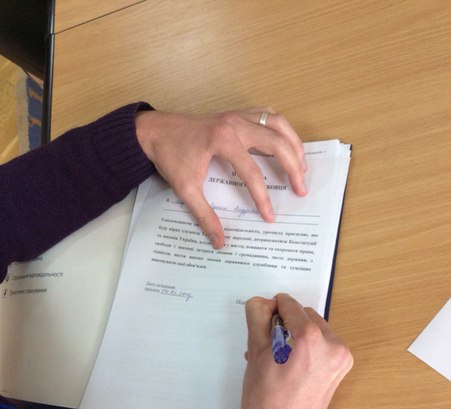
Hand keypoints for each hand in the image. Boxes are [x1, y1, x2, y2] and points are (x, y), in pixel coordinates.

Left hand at [135, 108, 306, 248]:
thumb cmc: (170, 156)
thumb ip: (204, 215)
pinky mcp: (236, 114)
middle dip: (293, 167)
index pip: (252, 172)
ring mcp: (237, 115)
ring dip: (294, 143)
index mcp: (223, 140)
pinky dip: (281, 128)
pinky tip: (286, 143)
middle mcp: (235, 123)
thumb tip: (219, 241)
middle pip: (276, 143)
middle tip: (301, 190)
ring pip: (277, 123)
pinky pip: (267, 114)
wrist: (155, 131)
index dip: (263, 197)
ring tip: (302, 167)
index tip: (270, 216)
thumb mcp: (185, 189)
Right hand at [241, 294, 352, 408]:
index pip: (289, 305)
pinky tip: (290, 362)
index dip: (272, 309)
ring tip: (277, 355)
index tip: (262, 320)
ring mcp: (340, 358)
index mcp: (311, 339)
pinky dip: (308, 346)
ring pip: (316, 328)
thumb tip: (262, 303)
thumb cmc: (265, 399)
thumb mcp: (255, 353)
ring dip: (297, 333)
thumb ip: (258, 319)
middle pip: (305, 315)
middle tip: (267, 342)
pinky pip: (324, 344)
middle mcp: (333, 345)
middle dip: (286, 322)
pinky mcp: (341, 368)